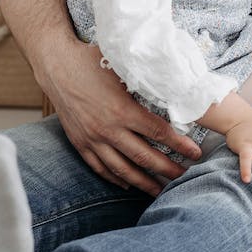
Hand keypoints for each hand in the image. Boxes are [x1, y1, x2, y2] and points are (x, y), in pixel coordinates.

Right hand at [36, 42, 198, 195]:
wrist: (56, 65)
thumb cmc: (91, 61)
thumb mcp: (123, 66)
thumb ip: (147, 79)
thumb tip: (175, 82)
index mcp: (122, 110)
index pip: (159, 133)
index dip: (179, 145)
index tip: (195, 153)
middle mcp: (108, 129)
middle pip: (144, 157)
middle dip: (167, 169)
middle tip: (184, 176)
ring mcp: (92, 139)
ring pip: (122, 169)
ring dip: (144, 182)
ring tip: (160, 190)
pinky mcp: (80, 143)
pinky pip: (100, 168)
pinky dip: (116, 178)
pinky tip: (128, 184)